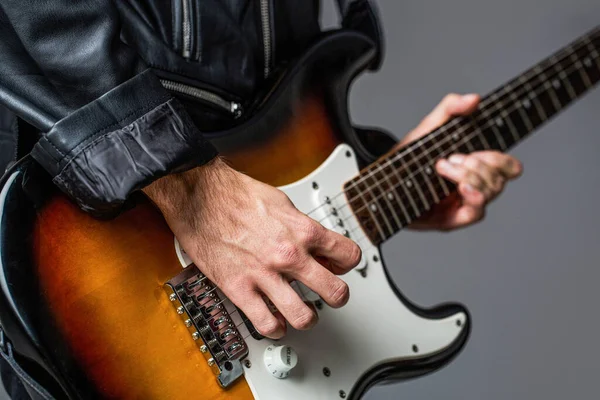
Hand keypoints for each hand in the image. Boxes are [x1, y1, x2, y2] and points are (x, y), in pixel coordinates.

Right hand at [143, 158, 361, 338]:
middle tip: (330, 296)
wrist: (199, 196)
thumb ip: (302, 226)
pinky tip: (274, 321)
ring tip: (302, 313)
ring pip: (303, 317)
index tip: (338, 267)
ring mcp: (265, 274)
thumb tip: (316, 244)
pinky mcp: (239, 289)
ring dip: (307, 318)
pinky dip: (275, 328)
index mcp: (303, 230)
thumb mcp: (282, 202)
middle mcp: (288, 254)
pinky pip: (266, 323)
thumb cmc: (235, 195)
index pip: (348, 256)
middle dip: (337, 297)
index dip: (346, 265)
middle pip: (335, 292)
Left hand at [398, 94, 522, 230]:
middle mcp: (472, 187)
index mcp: (474, 167)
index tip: (478, 151)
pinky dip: (474, 199)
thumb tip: (474, 99)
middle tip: (450, 158)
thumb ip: (449, 109)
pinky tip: (462, 188)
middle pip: (500, 181)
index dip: (501, 160)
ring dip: (472, 178)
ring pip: (489, 196)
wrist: (381, 180)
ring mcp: (461, 205)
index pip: (508, 168)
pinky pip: (474, 214)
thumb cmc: (408, 156)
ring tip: (444, 167)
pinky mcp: (449, 220)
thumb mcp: (428, 128)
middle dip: (479, 166)